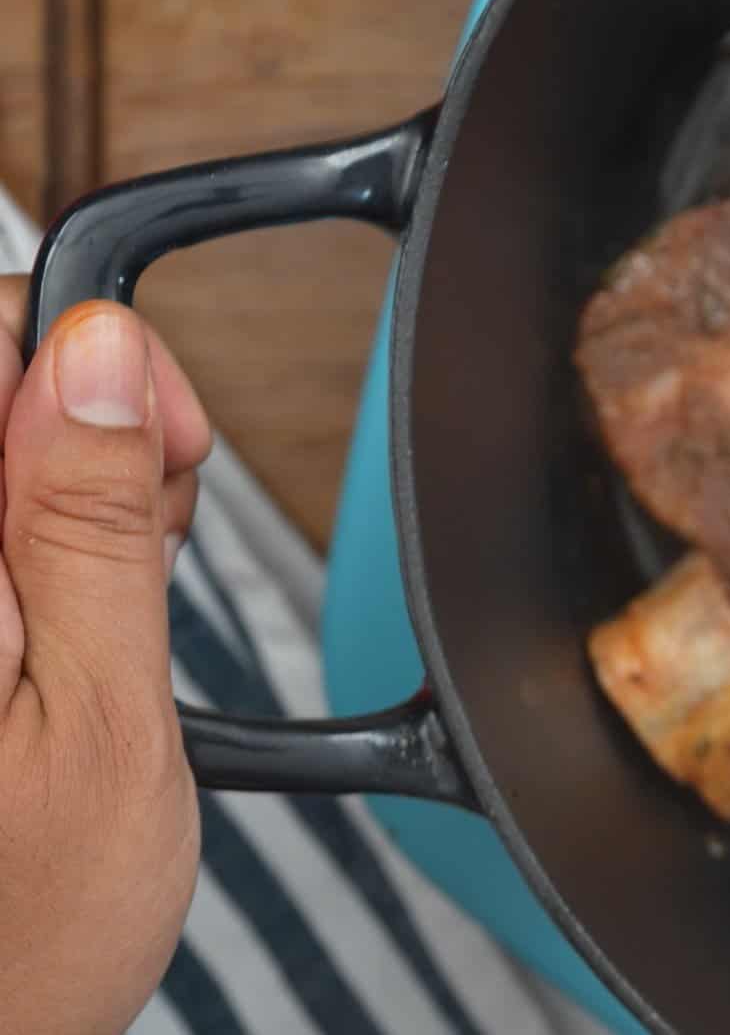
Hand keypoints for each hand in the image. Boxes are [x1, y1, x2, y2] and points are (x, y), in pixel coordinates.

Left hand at [0, 282, 214, 1034]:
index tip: (160, 448)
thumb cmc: (18, 930)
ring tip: (98, 612)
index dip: (91, 363)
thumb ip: (93, 523)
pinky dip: (35, 558)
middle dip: (86, 439)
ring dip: (64, 504)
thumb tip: (100, 350)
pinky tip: (58, 628)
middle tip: (138, 558)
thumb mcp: (104, 715)